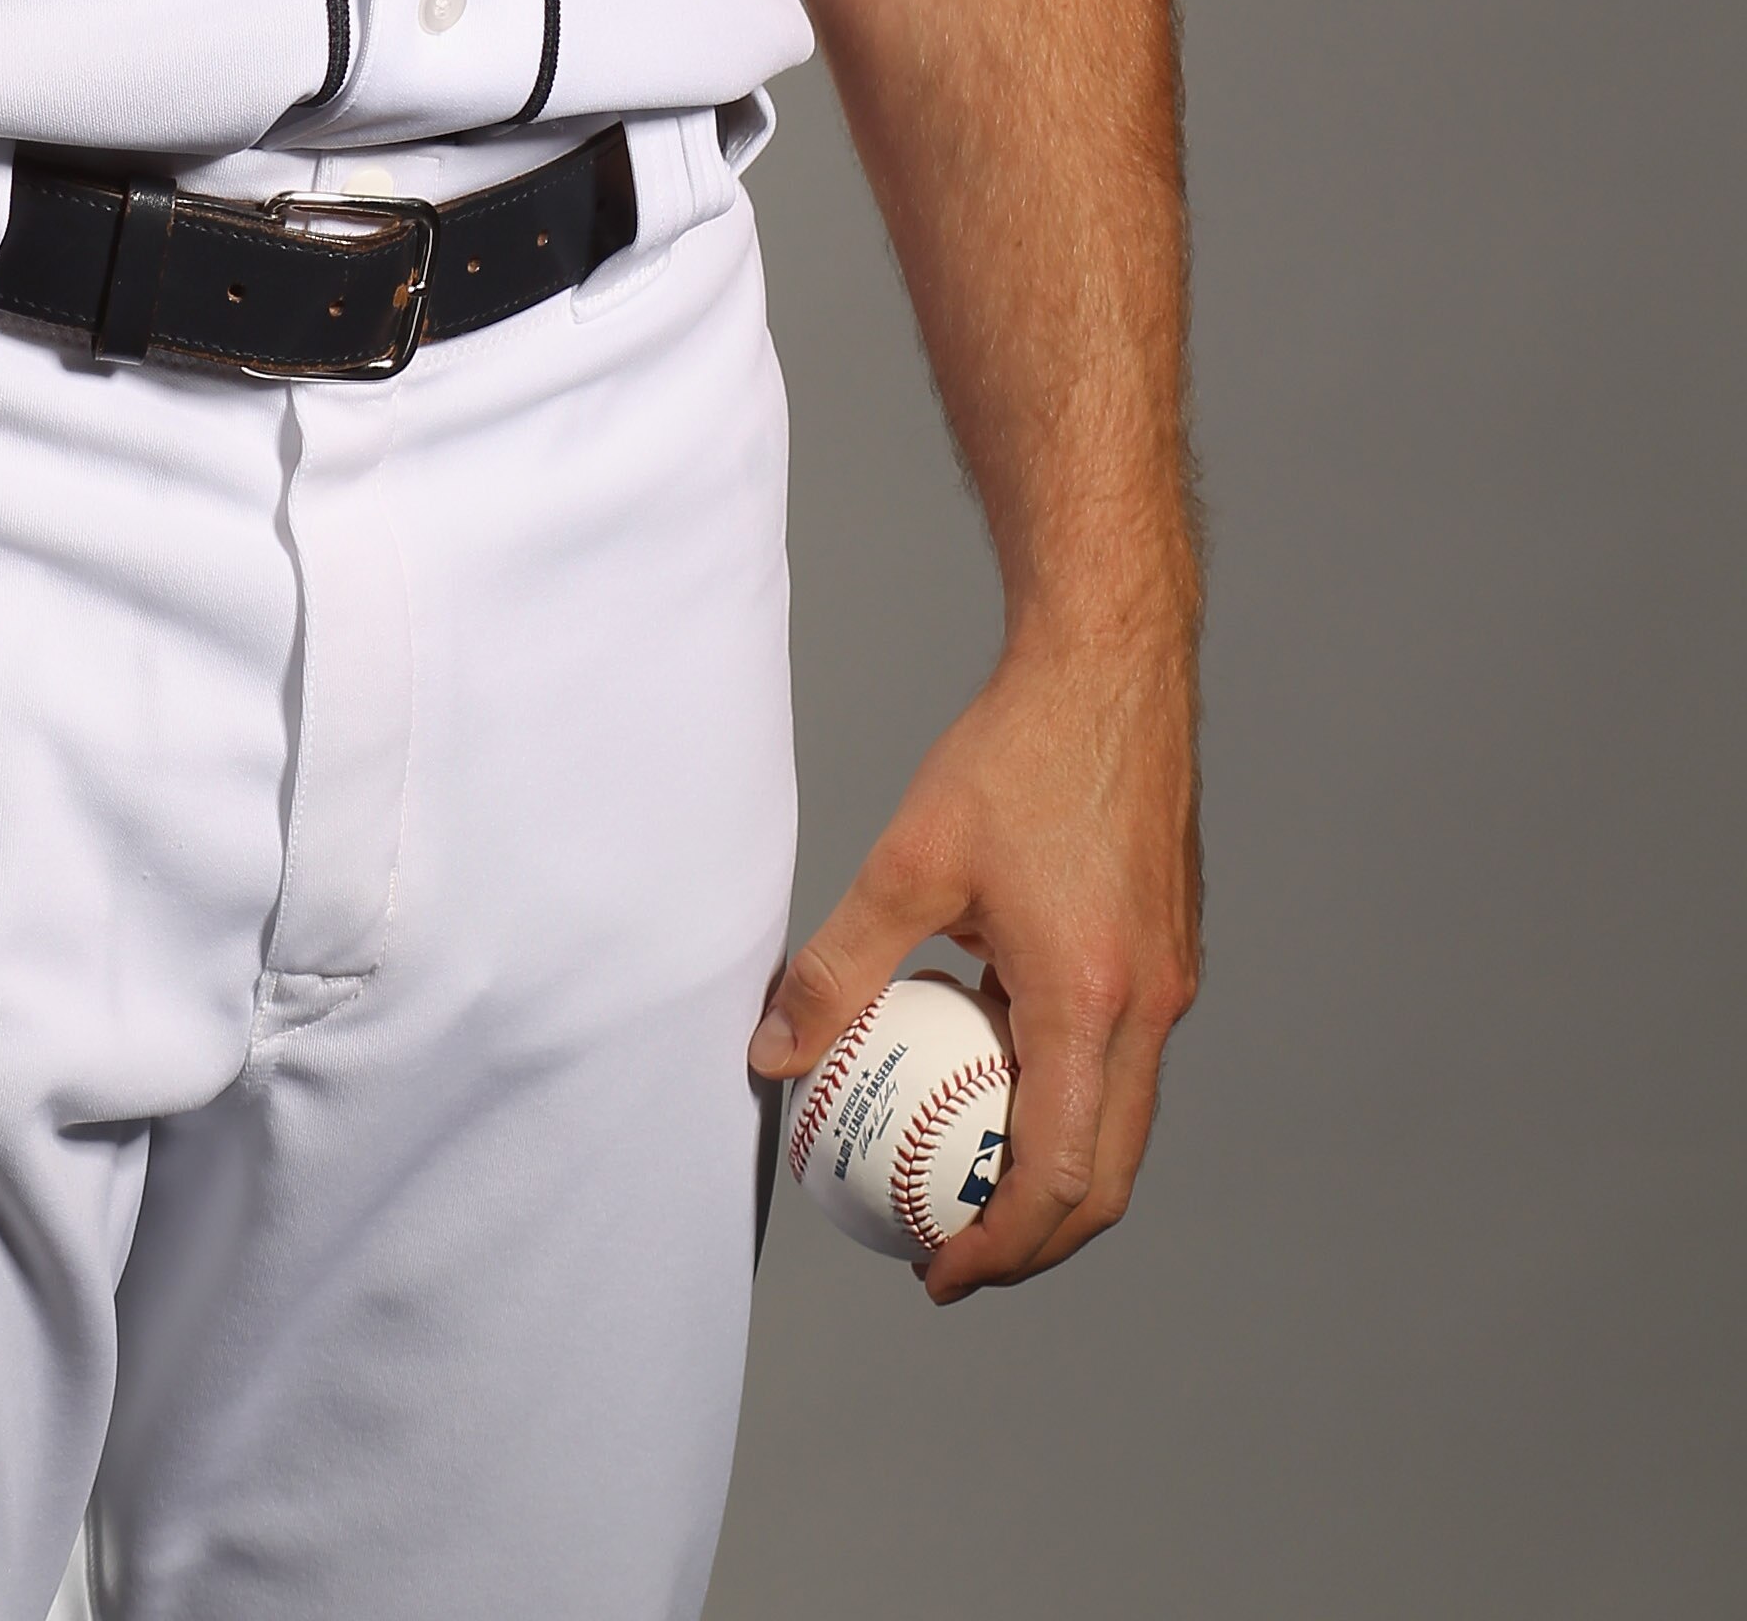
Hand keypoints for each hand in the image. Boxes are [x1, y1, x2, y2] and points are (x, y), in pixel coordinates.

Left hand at [748, 618, 1199, 1300]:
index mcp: (1091, 1001)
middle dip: (1032, 1238)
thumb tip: (773, 1052)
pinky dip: (1066, 1094)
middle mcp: (1149, 1006)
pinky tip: (992, 1062)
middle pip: (1104, 1175)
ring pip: (1120, 1121)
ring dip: (1051, 1168)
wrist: (1110, 668)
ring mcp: (1168, 980)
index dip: (1001, 1247)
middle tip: (952, 1251)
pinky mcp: (1165, 951)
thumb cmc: (1015, 753)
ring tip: (965, 1175)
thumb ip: (841, 967)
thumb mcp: (910, 862)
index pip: (1057, 1177)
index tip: (939, 1272)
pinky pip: (1122, 1059)